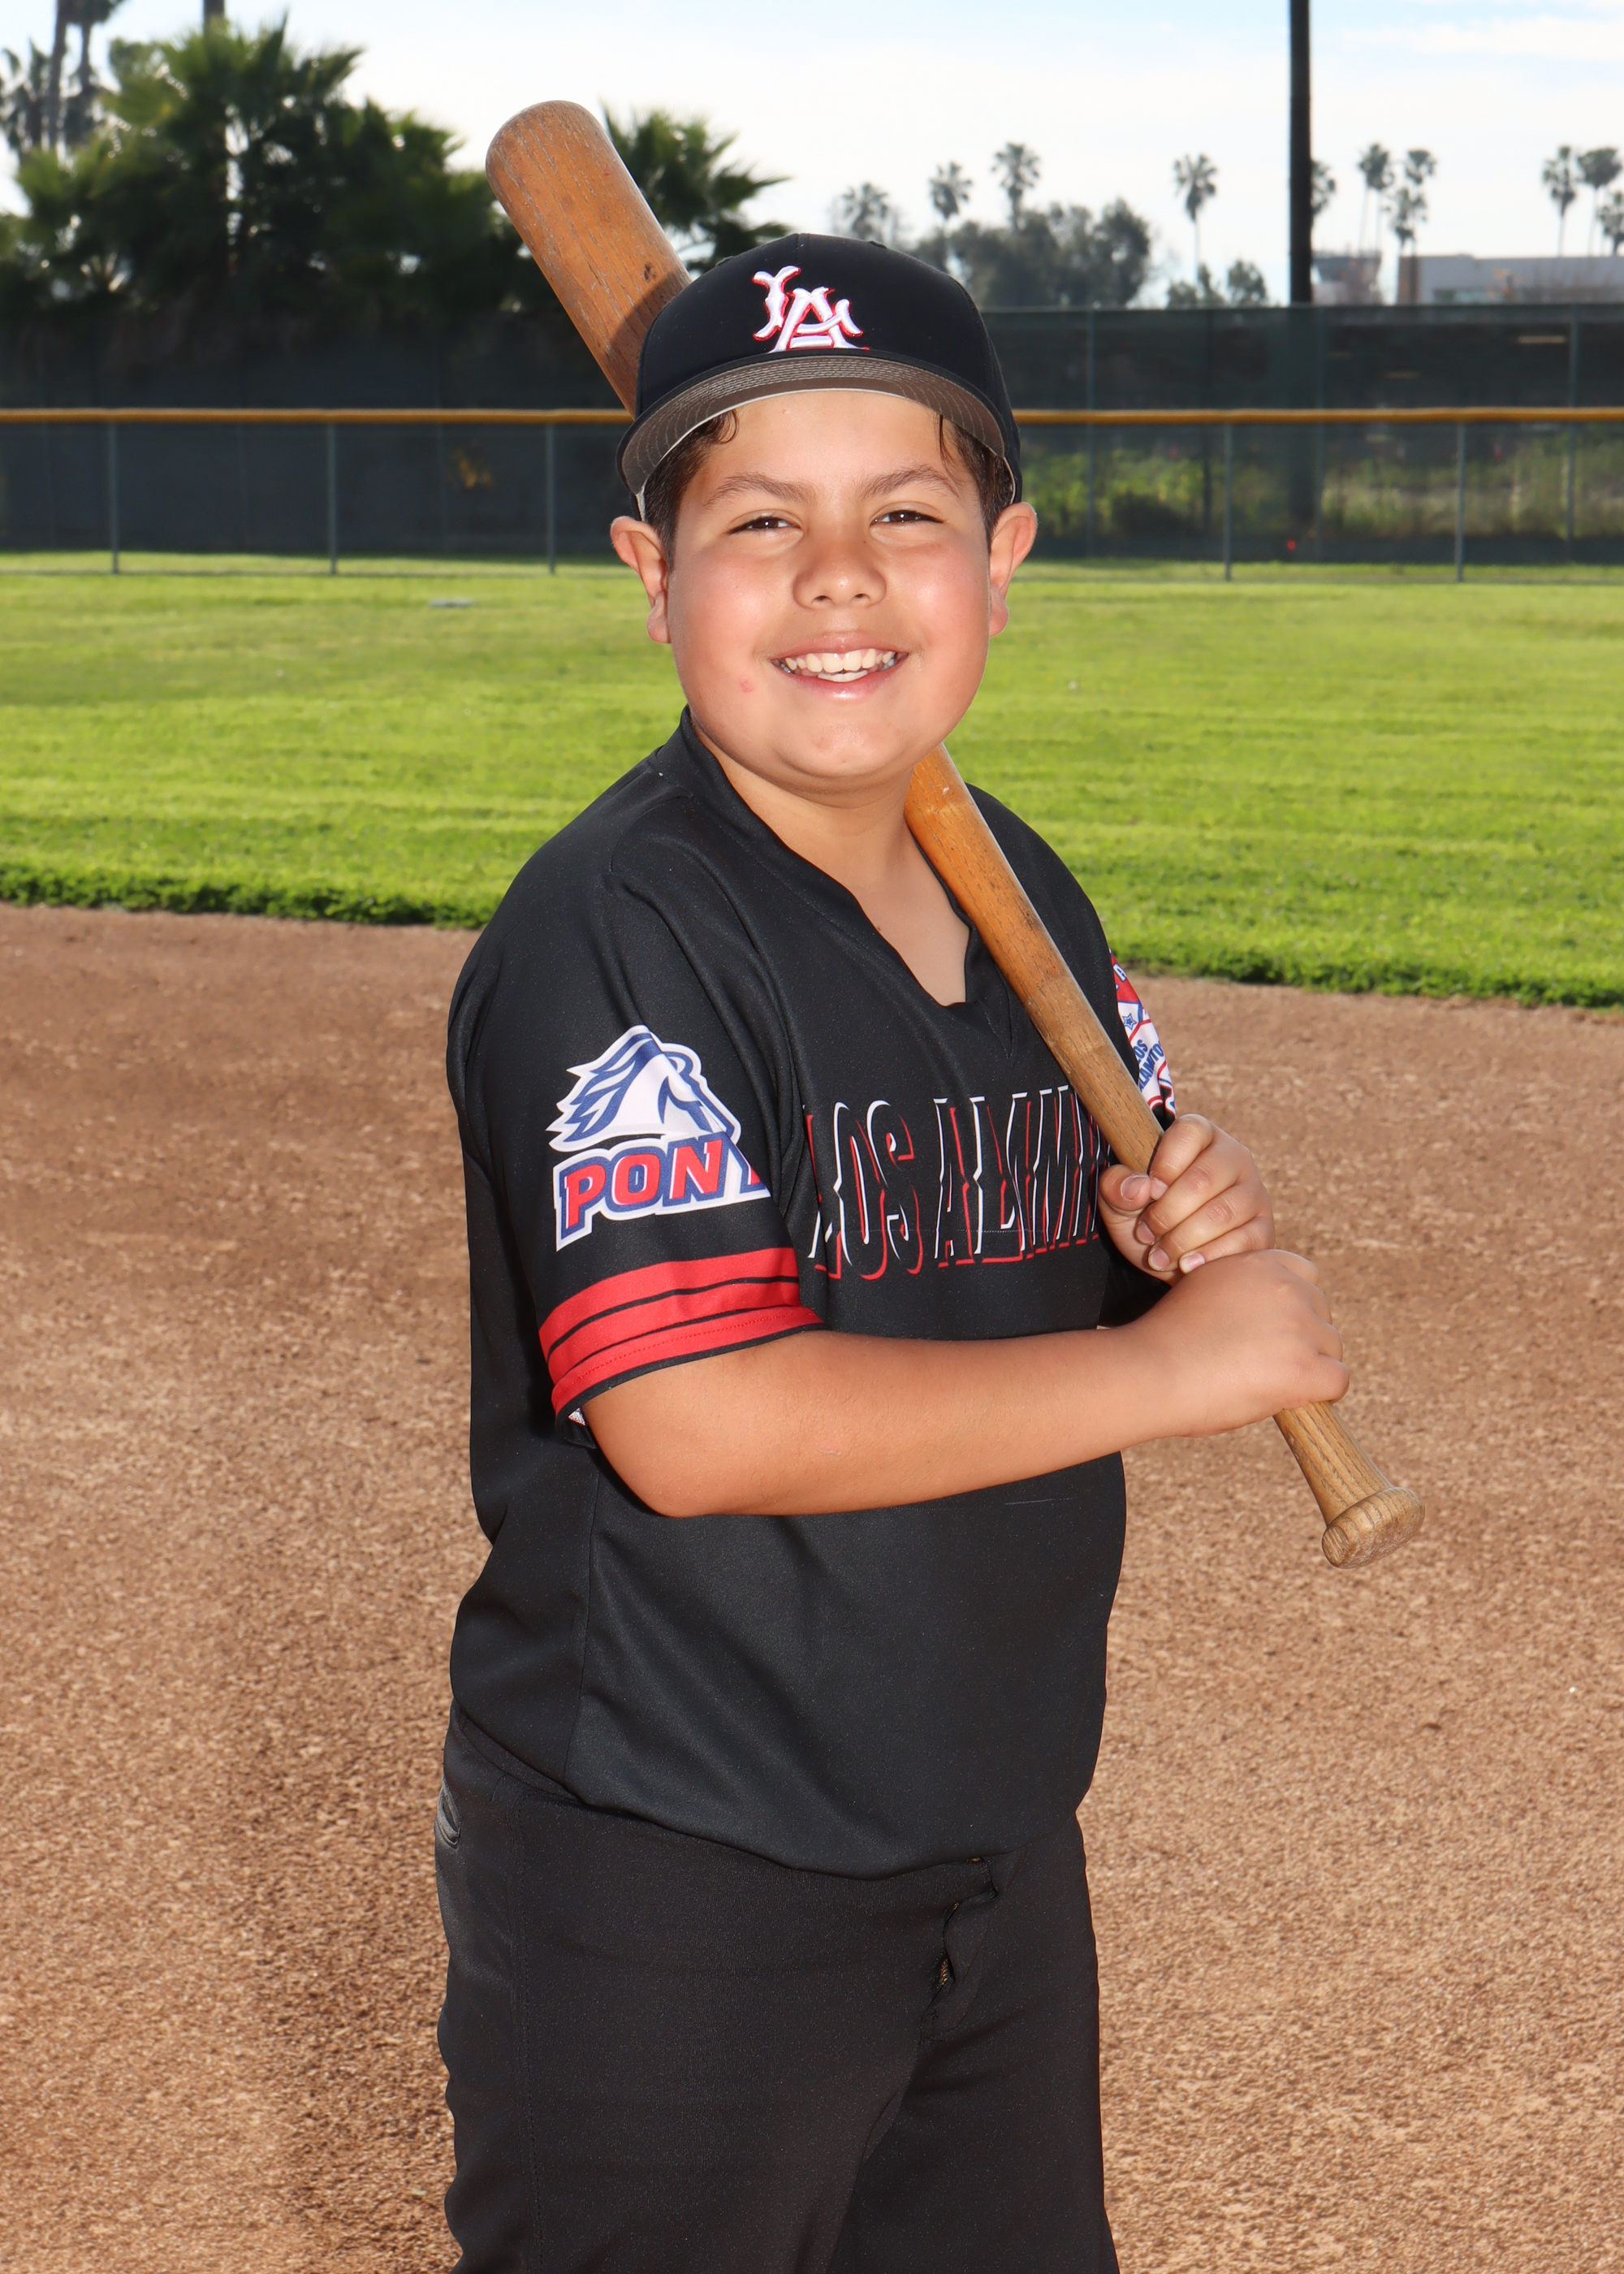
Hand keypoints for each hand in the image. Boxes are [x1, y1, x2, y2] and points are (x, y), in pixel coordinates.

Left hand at [1099, 1114, 1272, 1281]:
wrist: (1172, 1258)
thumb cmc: (1146, 1217)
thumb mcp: (1119, 1202)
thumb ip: (1116, 1187)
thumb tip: (1140, 1187)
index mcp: (1200, 1135)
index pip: (1189, 1132)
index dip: (1165, 1163)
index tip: (1150, 1192)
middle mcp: (1234, 1157)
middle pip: (1203, 1179)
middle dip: (1166, 1213)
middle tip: (1146, 1234)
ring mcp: (1253, 1192)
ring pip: (1221, 1213)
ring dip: (1183, 1240)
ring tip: (1159, 1255)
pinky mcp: (1264, 1228)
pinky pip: (1242, 1242)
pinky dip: (1207, 1257)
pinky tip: (1185, 1265)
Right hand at [1128, 1249, 1348, 1436]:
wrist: (1150, 1372)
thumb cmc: (1166, 1341)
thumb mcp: (1202, 1290)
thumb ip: (1240, 1291)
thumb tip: (1266, 1317)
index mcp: (1258, 1263)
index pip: (1305, 1275)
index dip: (1293, 1305)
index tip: (1272, 1329)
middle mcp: (1284, 1287)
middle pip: (1322, 1312)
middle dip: (1303, 1336)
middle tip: (1266, 1362)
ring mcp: (1297, 1326)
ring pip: (1331, 1347)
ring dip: (1310, 1365)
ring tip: (1268, 1382)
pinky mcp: (1304, 1367)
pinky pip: (1337, 1379)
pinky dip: (1320, 1393)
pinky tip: (1290, 1399)